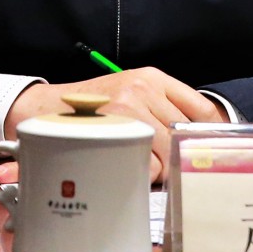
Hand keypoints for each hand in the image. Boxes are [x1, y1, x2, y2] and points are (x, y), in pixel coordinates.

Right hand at [4, 68, 229, 182]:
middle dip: (176, 153)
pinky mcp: (115, 131)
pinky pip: (148, 164)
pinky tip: (126, 165)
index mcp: (153, 78)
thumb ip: (162, 105)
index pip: (201, 107)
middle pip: (185, 133)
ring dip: (159, 165)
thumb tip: (198, 137)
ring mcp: (129, 109)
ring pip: (168, 151)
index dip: (208, 132)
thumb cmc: (92, 106)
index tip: (207, 149)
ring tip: (137, 161)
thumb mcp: (130, 90)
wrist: (44, 109)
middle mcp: (144, 89)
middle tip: (162, 161)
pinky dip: (143, 173)